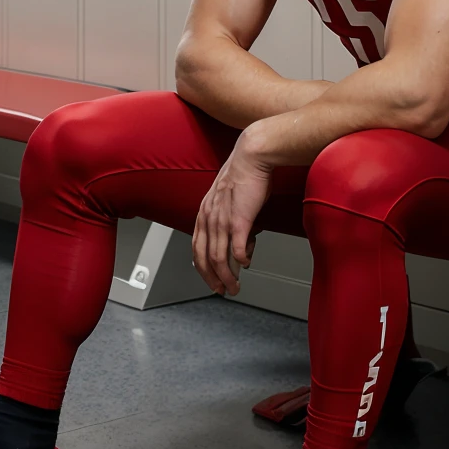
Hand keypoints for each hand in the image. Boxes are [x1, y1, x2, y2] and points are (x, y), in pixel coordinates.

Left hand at [192, 132, 272, 295]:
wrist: (251, 158)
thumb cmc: (244, 176)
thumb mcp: (228, 200)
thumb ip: (230, 221)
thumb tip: (242, 242)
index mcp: (204, 213)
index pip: (197, 248)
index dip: (202, 268)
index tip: (210, 279)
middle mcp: (209, 218)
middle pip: (205, 258)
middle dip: (212, 279)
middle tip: (222, 290)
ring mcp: (223, 220)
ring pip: (219, 258)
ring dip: (227, 277)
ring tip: (234, 286)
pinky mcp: (240, 219)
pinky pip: (237, 247)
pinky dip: (241, 260)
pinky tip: (245, 263)